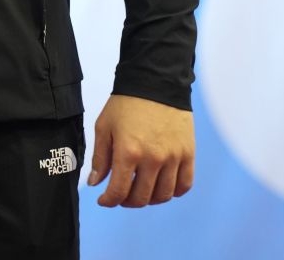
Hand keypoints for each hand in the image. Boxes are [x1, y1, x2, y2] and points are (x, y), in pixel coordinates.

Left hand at [87, 94, 194, 208]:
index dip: (109, 201)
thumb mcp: (104, 126)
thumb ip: (100, 157)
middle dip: (127, 201)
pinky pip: (184, 185)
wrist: (155, 81)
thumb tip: (95, 183)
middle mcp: (152, 159)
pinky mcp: (188, 154)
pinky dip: (174, 192)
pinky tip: (162, 185)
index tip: (104, 200)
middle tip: (122, 194)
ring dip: (150, 199)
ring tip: (141, 190)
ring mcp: (173, 157)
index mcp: (128, 151)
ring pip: (163, 195)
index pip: (119, 191)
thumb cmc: (126, 103)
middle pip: (141, 198)